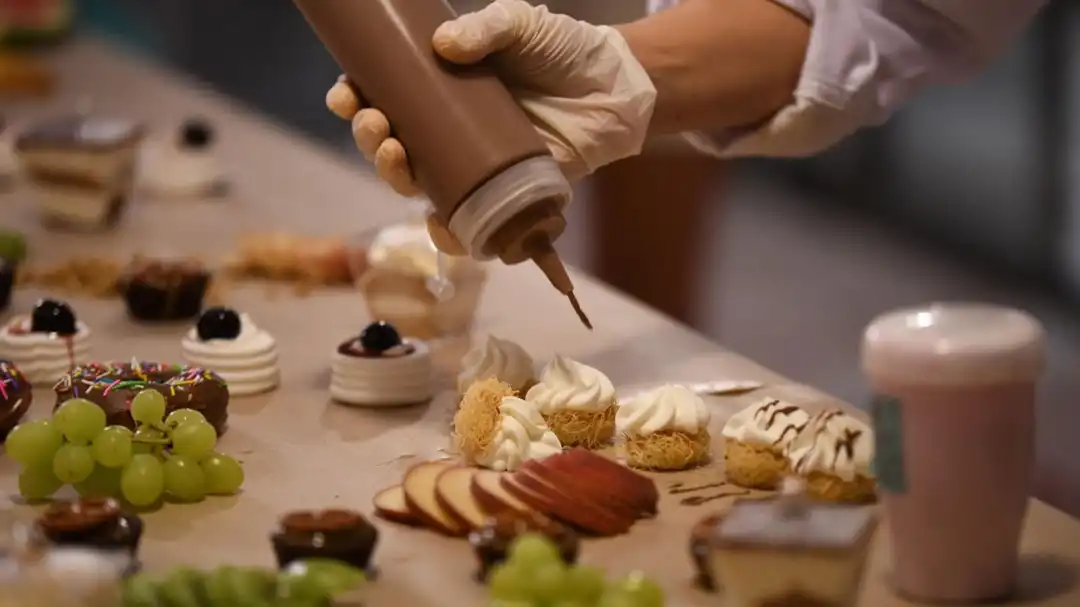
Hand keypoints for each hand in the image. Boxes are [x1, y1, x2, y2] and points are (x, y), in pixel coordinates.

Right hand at [326, 0, 655, 251]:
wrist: (614, 87)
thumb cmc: (562, 51)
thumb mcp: (520, 25)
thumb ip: (487, 27)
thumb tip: (445, 46)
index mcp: (438, 90)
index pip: (382, 97)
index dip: (353, 99)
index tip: (345, 93)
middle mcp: (446, 132)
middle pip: (389, 146)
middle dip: (369, 139)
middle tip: (375, 124)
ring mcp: (471, 166)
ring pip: (417, 185)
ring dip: (392, 177)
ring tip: (396, 155)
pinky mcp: (501, 195)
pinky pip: (466, 222)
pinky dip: (447, 232)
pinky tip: (436, 223)